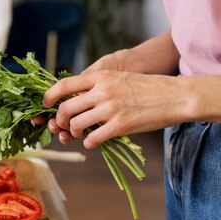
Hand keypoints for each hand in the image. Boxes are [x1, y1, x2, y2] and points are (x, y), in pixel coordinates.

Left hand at [43, 70, 180, 148]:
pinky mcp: (120, 126)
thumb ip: (98, 86)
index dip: (48, 97)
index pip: (63, 85)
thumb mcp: (119, 78)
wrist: (174, 96)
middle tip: (65, 125)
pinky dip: (89, 143)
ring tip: (81, 133)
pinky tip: (94, 141)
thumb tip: (76, 98)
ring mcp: (110, 109)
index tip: (46, 105)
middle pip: (65, 108)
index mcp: (100, 77)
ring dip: (74, 132)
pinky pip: (92, 139)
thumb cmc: (147, 88)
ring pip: (76, 125)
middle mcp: (102, 91)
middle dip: (61, 120)